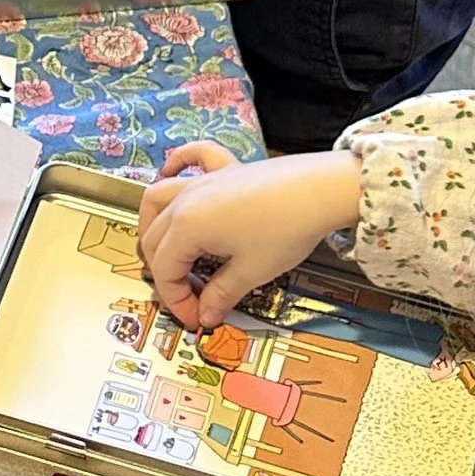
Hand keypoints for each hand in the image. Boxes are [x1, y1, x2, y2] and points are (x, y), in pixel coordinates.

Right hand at [136, 142, 360, 327]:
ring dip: (152, 224)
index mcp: (186, 227)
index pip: (165, 271)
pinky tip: (171, 171)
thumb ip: (221, 294)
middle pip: (154, 239)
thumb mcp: (252, 271)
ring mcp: (202, 180)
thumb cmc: (286, 229)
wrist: (321, 189)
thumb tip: (206, 315)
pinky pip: (191, 157)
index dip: (176, 300)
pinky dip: (177, 162)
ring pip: (156, 198)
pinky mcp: (224, 168)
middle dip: (166, 273)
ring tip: (164, 247)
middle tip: (191, 296)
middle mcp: (184, 201)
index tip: (197, 318)